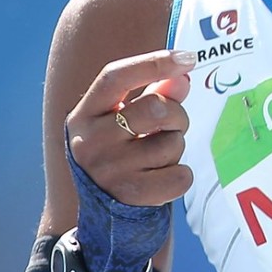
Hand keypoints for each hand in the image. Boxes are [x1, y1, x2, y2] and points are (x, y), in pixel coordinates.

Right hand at [65, 49, 195, 206]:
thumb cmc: (119, 153)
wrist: (103, 213)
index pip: (114, 77)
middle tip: (172, 125)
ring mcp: (109, 171)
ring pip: (171, 144)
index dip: (152, 63)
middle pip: (154, 108)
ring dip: (176, 147)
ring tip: (159, 155)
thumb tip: (182, 76)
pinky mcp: (131, 196)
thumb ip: (155, 94)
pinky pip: (180, 176)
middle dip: (177, 114)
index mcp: (84, 115)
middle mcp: (90, 142)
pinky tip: (162, 177)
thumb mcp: (125, 120)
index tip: (188, 58)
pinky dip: (181, 175)